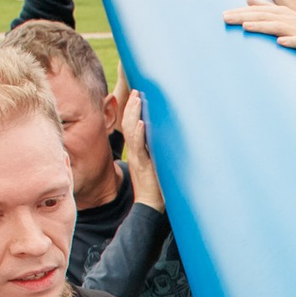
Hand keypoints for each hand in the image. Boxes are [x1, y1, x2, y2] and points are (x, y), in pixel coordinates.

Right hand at [120, 91, 160, 213]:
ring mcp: (137, 158)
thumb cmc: (156, 186)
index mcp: (137, 151)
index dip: (132, 111)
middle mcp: (135, 152)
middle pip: (128, 124)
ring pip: (131, 131)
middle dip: (131, 107)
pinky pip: (138, 147)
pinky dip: (139, 134)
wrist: (150, 205)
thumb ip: (157, 152)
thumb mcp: (156, 164)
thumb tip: (166, 140)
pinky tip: (142, 123)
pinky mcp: (142, 165)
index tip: (136, 95)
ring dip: (134, 114)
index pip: (131, 126)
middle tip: (135, 91)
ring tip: (137, 100)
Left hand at [223, 0, 295, 68]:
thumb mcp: (283, 18)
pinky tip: (280, 42)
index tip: (223, 15)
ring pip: (277, 27)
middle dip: (244, 17)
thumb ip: (266, 8)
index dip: (241, 12)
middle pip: (263, 16)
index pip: (257, 11)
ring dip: (262, 27)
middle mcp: (288, 19)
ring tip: (245, 27)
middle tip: (226, 19)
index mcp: (281, 13)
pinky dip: (290, 41)